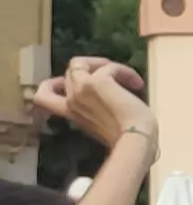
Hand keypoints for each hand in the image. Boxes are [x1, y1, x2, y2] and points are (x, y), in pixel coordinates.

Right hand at [25, 56, 150, 146]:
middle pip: (69, 73)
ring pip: (79, 63)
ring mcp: (80, 89)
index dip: (51, 84)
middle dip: (92, 70)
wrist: (137, 140)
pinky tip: (138, 84)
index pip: (42, 97)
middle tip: (116, 81)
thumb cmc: (130, 140)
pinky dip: (124, 71)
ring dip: (104, 65)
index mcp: (72, 113)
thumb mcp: (106, 126)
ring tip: (126, 79)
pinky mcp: (96, 82)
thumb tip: (112, 99)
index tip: (76, 83)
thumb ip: (98, 113)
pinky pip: (108, 66)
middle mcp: (72, 100)